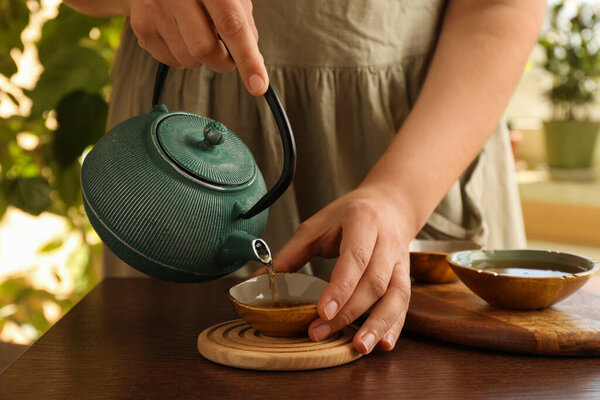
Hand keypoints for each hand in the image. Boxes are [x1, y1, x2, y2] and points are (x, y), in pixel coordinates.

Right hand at [128, 0, 267, 94]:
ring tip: (197, 32)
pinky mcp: (141, 26)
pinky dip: (183, 56)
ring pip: (188, 61)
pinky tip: (180, 34)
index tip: (258, 85)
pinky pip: (171, 62)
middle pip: (205, 50)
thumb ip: (243, 22)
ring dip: (201, 58)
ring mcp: (155, 9)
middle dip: (223, 62)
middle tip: (227, 52)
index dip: (247, 59)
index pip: (232, 26)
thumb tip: (253, 60)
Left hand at [272, 187, 411, 353]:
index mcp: (363, 222)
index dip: (340, 287)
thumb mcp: (317, 226)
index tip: (322, 311)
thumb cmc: (350, 214)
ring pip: (396, 295)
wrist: (390, 204)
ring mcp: (400, 261)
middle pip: (374, 281)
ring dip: (378, 324)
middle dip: (348, 312)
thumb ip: (290, 254)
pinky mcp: (406, 276)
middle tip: (319, 332)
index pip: (355, 257)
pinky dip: (395, 326)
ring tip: (358, 347)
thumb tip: (258, 280)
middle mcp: (387, 241)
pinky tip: (384, 344)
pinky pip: (404, 304)